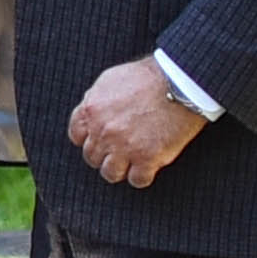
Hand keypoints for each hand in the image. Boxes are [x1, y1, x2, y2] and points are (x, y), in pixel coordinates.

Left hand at [67, 56, 206, 188]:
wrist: (179, 82)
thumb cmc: (148, 77)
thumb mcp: (110, 80)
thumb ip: (95, 99)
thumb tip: (90, 111)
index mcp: (92, 111)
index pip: (77, 136)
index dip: (89, 140)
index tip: (99, 141)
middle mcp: (103, 131)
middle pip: (92, 157)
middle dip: (104, 155)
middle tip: (118, 151)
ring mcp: (124, 147)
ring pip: (110, 173)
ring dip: (119, 169)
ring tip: (130, 163)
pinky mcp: (147, 158)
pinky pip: (137, 180)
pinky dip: (142, 177)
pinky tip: (148, 168)